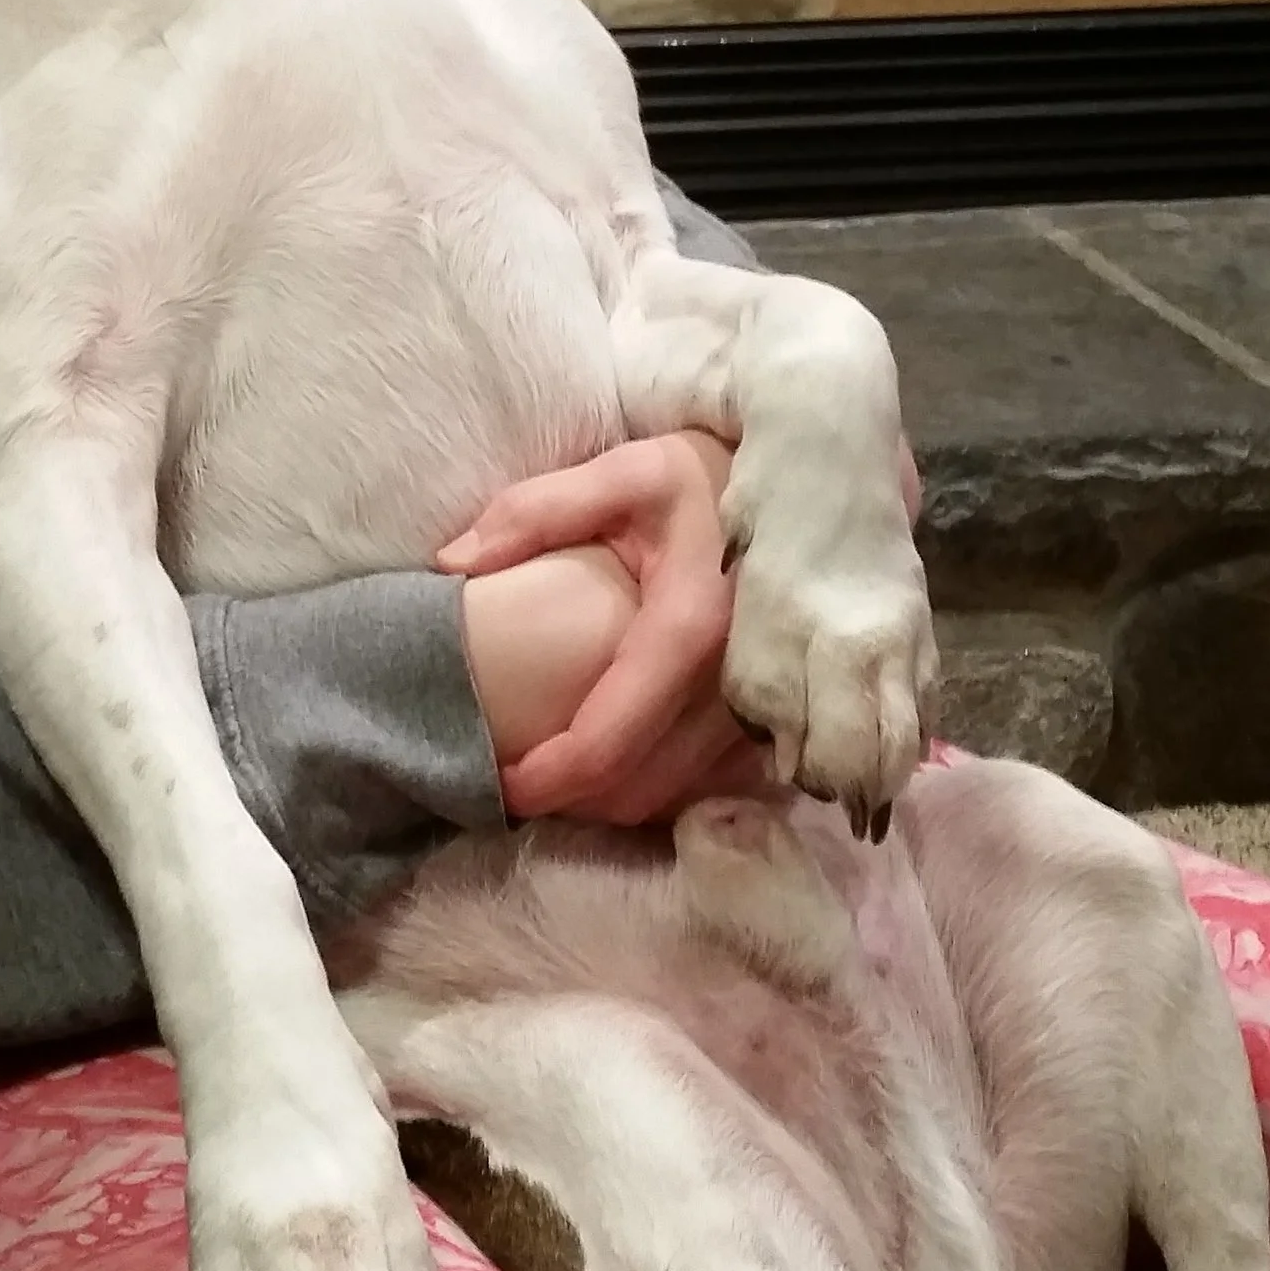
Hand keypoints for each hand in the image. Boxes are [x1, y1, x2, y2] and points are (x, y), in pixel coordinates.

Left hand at [447, 435, 766, 825]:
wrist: (817, 481)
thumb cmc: (711, 476)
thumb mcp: (624, 471)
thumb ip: (534, 512)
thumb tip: (452, 563)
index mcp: (690, 628)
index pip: (609, 740)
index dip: (549, 778)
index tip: (501, 784)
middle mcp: (736, 683)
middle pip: (643, 785)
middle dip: (576, 799)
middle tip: (522, 783)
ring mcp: (766, 706)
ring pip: (679, 792)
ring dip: (617, 798)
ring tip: (562, 775)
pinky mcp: (780, 713)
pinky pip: (712, 779)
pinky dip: (662, 782)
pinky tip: (624, 761)